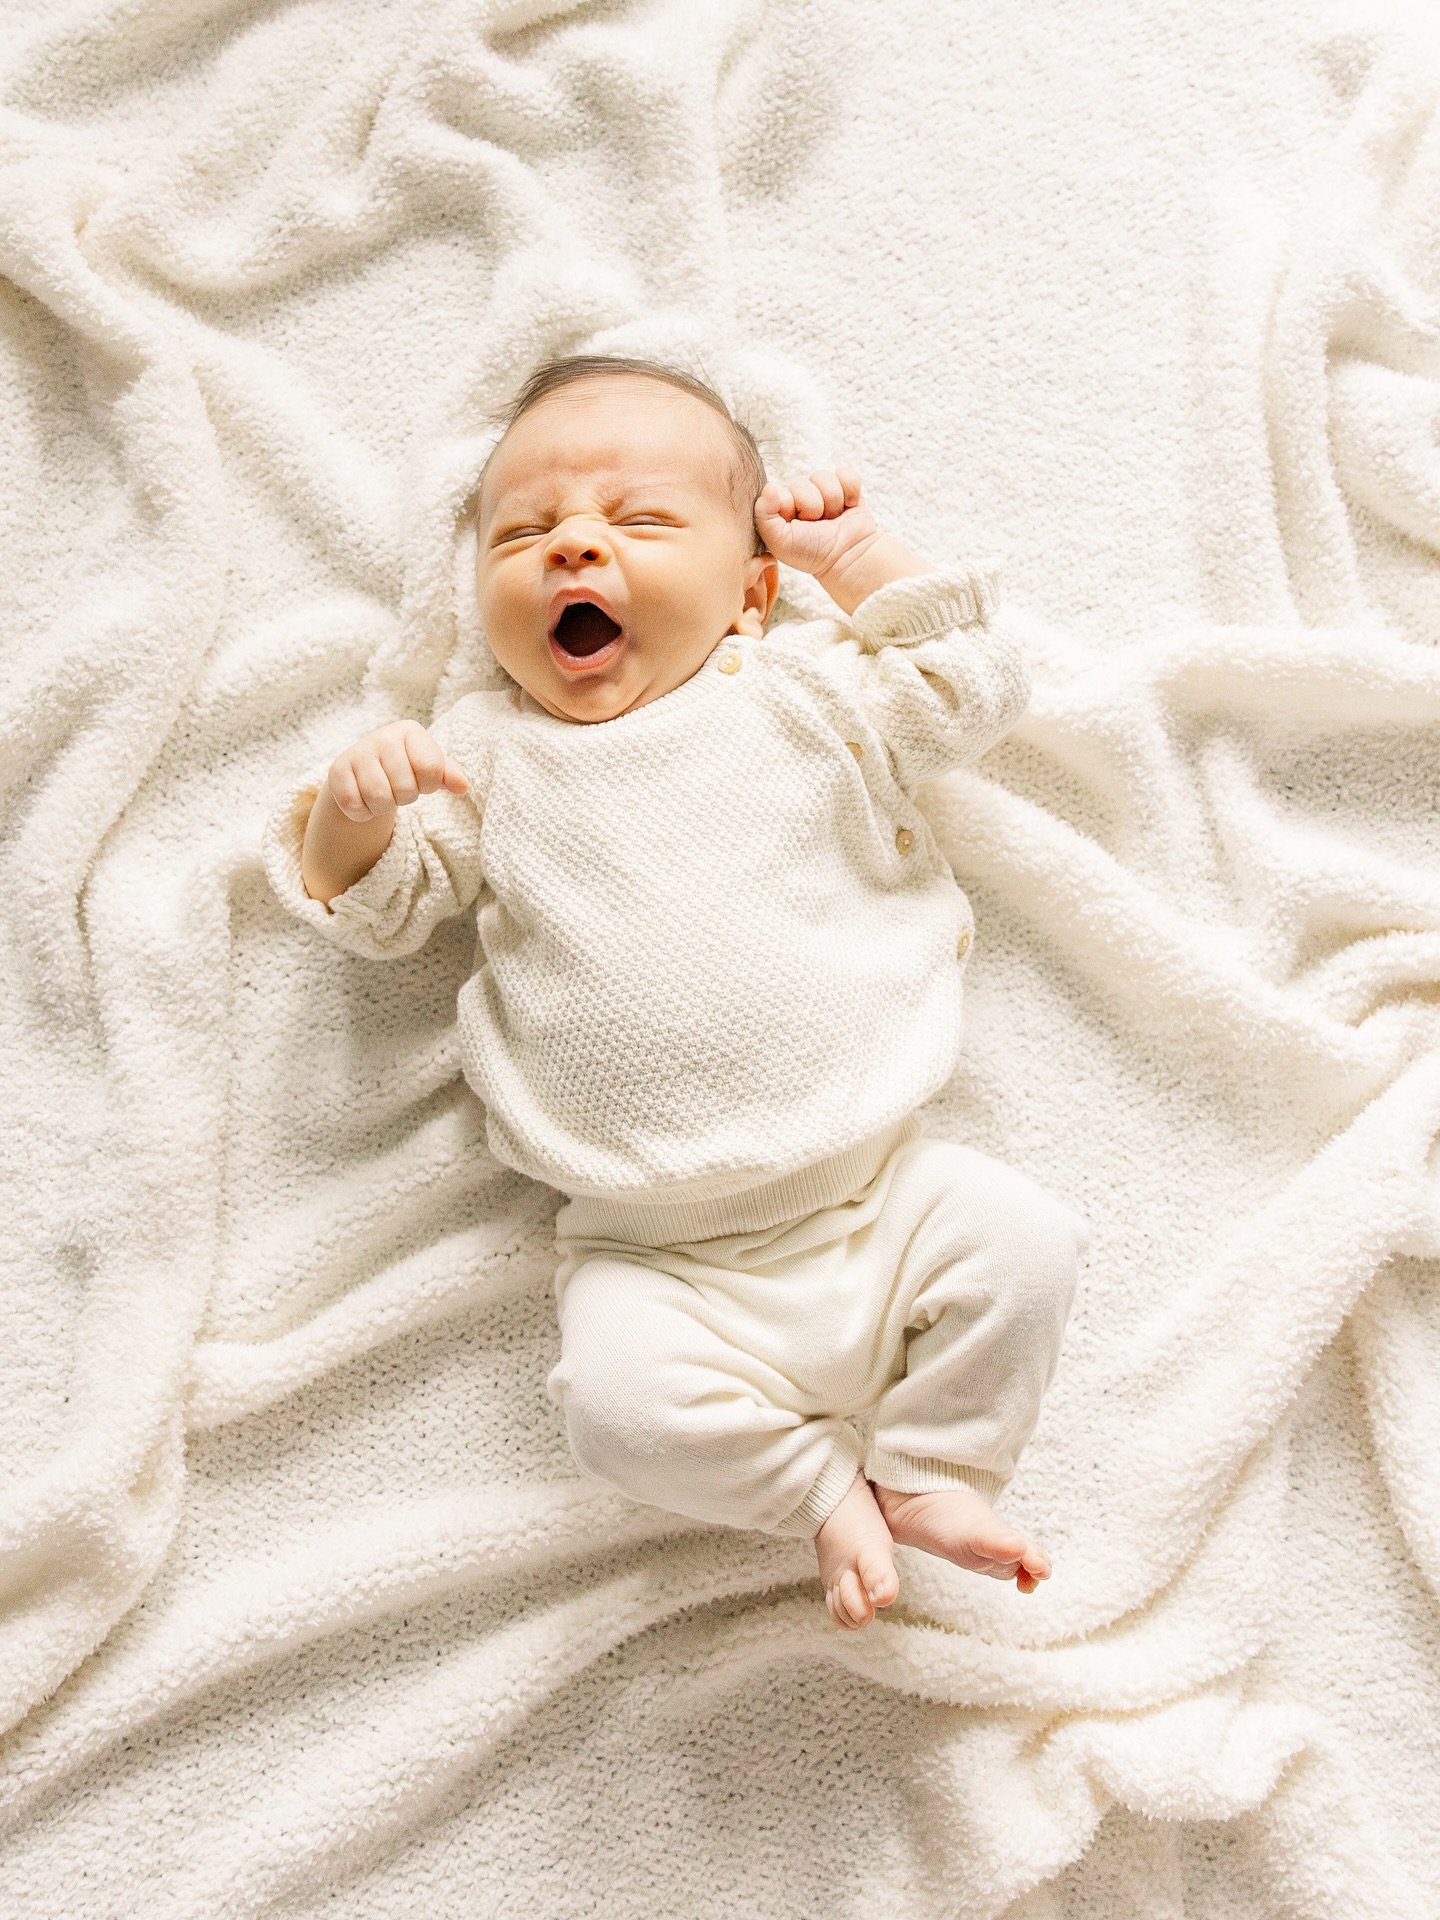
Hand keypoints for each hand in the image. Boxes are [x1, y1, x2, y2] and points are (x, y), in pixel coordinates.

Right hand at [326, 721, 468, 823]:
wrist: (365, 770)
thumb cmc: (405, 768)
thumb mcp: (429, 767)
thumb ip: (448, 774)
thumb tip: (463, 785)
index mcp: (410, 731)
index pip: (430, 768)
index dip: (427, 784)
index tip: (420, 780)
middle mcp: (382, 736)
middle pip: (405, 789)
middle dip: (404, 797)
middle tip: (397, 789)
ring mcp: (357, 752)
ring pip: (379, 799)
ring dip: (383, 807)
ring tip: (382, 795)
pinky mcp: (336, 771)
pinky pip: (354, 806)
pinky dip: (362, 812)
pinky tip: (363, 799)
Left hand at [754, 467, 877, 577]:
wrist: (848, 559)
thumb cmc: (812, 554)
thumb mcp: (780, 542)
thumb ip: (764, 517)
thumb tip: (768, 488)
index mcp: (782, 508)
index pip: (778, 490)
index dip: (790, 505)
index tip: (797, 524)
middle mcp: (801, 498)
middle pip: (801, 483)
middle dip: (812, 507)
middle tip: (818, 525)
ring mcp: (823, 492)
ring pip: (823, 477)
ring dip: (832, 501)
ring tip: (833, 519)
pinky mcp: (846, 488)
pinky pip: (846, 474)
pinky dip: (850, 491)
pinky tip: (848, 507)